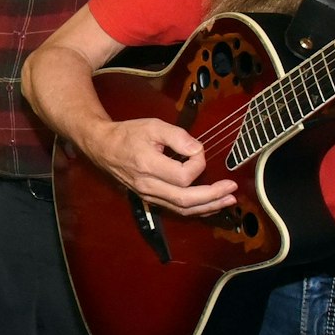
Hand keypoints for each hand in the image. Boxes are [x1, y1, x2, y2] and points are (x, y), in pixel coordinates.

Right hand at [82, 117, 236, 216]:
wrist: (102, 147)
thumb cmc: (127, 134)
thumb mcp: (153, 125)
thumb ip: (178, 136)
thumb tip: (197, 150)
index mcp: (147, 166)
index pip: (184, 175)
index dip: (199, 163)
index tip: (198, 150)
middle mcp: (147, 185)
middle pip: (185, 200)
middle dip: (213, 196)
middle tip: (231, 188)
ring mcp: (148, 195)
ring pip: (182, 209)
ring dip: (208, 207)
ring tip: (227, 201)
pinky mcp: (150, 198)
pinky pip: (176, 209)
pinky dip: (196, 209)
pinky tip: (210, 205)